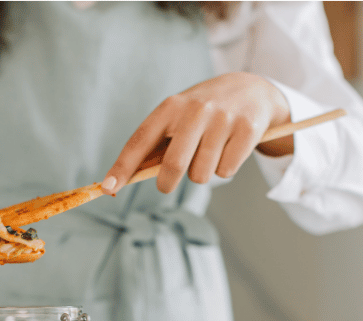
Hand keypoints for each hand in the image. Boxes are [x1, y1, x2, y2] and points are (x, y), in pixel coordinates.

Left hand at [101, 72, 292, 194]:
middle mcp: (195, 110)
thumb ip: (156, 144)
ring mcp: (223, 119)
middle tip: (166, 185)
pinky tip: (229, 149)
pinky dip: (225, 169)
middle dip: (166, 183)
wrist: (253, 90)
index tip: (109, 187)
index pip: (140, 140)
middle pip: (173, 164)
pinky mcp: (247, 129)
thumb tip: (124, 179)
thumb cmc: (205, 111)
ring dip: (201, 174)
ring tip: (209, 155)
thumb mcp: (179, 116)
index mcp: (171, 107)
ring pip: (201, 174)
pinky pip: (226, 170)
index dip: (123, 166)